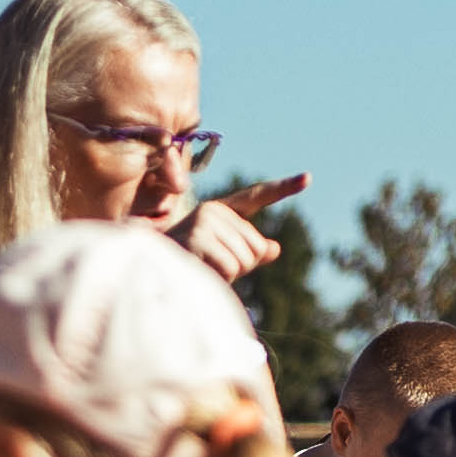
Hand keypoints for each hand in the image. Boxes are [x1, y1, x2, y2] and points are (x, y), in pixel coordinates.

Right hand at [173, 172, 307, 284]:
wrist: (147, 273)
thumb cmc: (186, 267)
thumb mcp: (222, 257)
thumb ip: (248, 251)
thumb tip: (273, 248)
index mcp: (221, 210)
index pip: (257, 197)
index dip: (283, 187)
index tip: (308, 177)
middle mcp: (213, 210)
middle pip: (256, 246)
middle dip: (240, 266)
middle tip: (210, 266)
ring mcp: (204, 222)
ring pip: (244, 259)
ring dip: (227, 275)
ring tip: (201, 269)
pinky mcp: (196, 237)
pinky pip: (230, 267)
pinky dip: (218, 279)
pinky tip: (197, 271)